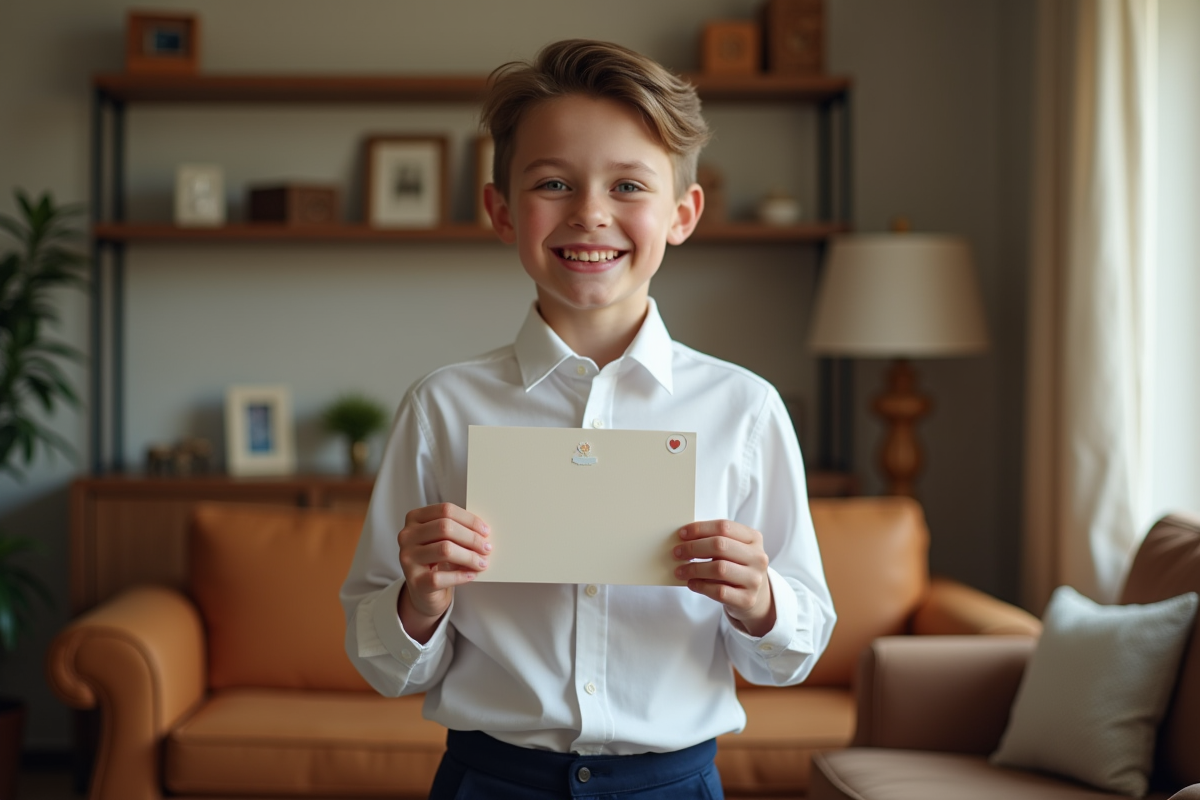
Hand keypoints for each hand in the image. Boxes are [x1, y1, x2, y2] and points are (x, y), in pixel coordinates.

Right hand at [396, 503, 490, 642]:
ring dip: (469, 557)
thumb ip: (458, 530)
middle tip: (487, 548)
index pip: (445, 510)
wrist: (424, 590)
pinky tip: (471, 575)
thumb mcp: (444, 539)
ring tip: (482, 562)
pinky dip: (460, 575)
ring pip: (444, 550)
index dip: (469, 520)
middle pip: (445, 528)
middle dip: (472, 538)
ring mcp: (408, 558)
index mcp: (415, 518)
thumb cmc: (437, 559)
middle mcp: (407, 536)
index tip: (485, 531)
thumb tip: (484, 532)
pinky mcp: (414, 581)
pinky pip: (441, 577)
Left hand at [674, 520, 774, 636]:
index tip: (682, 533)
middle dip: (693, 548)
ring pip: (719, 568)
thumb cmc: (737, 567)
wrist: (757, 597)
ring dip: (694, 568)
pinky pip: (719, 591)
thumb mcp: (734, 549)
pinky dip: (701, 586)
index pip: (724, 527)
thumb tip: (683, 538)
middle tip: (677, 552)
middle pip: (720, 545)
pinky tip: (692, 583)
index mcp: (754, 538)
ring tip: (680, 570)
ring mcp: (754, 579)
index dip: (700, 528)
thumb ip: (715, 541)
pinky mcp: (747, 599)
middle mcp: (758, 557)